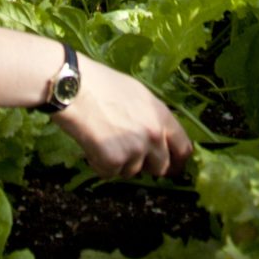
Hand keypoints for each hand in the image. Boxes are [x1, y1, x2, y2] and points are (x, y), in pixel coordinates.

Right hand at [53, 58, 191, 177]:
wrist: (75, 88)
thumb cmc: (103, 85)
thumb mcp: (139, 95)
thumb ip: (153, 118)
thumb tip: (158, 137)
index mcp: (162, 117)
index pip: (183, 149)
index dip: (178, 161)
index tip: (172, 166)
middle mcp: (154, 136)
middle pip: (161, 167)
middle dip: (146, 165)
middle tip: (129, 154)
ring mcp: (135, 150)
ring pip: (132, 171)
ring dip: (120, 163)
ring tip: (104, 140)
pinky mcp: (114, 161)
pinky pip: (110, 173)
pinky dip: (100, 164)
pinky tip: (92, 145)